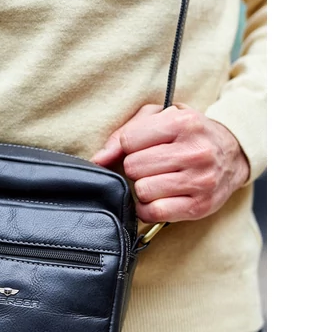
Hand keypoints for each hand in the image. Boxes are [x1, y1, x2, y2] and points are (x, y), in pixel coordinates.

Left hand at [91, 103, 249, 222]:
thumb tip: (99, 158)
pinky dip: (147, 209)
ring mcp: (200, 181)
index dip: (126, 147)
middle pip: (134, 167)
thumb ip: (126, 132)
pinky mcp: (199, 206)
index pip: (129, 141)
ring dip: (142, 188)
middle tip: (149, 166)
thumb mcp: (161, 119)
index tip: (137, 149)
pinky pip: (154, 213)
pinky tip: (156, 199)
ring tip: (155, 180)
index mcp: (183, 123)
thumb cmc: (189, 136)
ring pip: (143, 190)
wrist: (232, 155)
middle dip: (135, 168)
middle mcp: (195, 152)